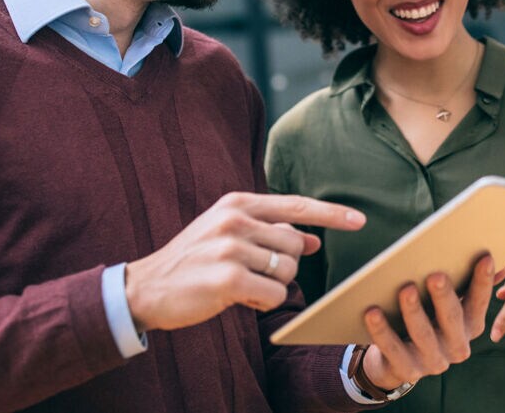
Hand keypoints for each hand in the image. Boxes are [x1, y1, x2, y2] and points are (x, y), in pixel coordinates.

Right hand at [125, 192, 365, 332]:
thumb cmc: (194, 262)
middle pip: (295, 245)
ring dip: (271, 285)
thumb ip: (271, 232)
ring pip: (287, 271)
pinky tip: (238, 298)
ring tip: (240, 285)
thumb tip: (313, 239)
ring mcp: (231, 247)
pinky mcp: (228, 278)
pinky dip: (263, 301)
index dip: (331, 213)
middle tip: (253, 273)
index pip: (296, 204)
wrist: (145, 288)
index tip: (359, 220)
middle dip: (284, 265)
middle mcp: (235, 220)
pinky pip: (274, 294)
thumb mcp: (230, 236)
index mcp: (237, 203)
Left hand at [360, 255, 504, 390]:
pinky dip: (382, 330)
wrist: (398, 361)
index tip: (484, 257)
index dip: (483, 281)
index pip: (479, 302)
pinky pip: (392, 349)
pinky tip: (372, 312)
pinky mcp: (407, 371)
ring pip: (422, 334)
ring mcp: (433, 362)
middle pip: (451, 319)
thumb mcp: (452, 305)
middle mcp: (456, 346)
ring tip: (405, 289)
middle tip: (436, 275)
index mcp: (470, 326)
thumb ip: (472, 286)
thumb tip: (500, 264)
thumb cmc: (429, 320)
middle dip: (444, 297)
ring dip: (414, 311)